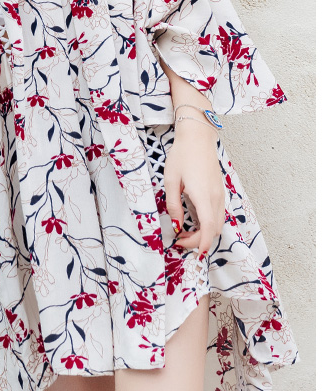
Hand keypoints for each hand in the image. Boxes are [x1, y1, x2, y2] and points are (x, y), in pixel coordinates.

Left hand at [164, 120, 225, 259]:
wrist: (197, 137)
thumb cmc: (182, 155)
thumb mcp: (171, 180)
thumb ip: (174, 205)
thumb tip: (177, 225)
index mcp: (203, 196)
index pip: (208, 229)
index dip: (201, 244)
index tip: (192, 253)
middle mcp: (216, 197)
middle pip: (214, 230)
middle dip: (199, 241)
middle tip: (180, 240)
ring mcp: (220, 194)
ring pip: (218, 223)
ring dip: (205, 233)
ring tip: (185, 232)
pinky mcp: (220, 190)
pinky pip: (218, 213)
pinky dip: (209, 223)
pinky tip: (195, 220)